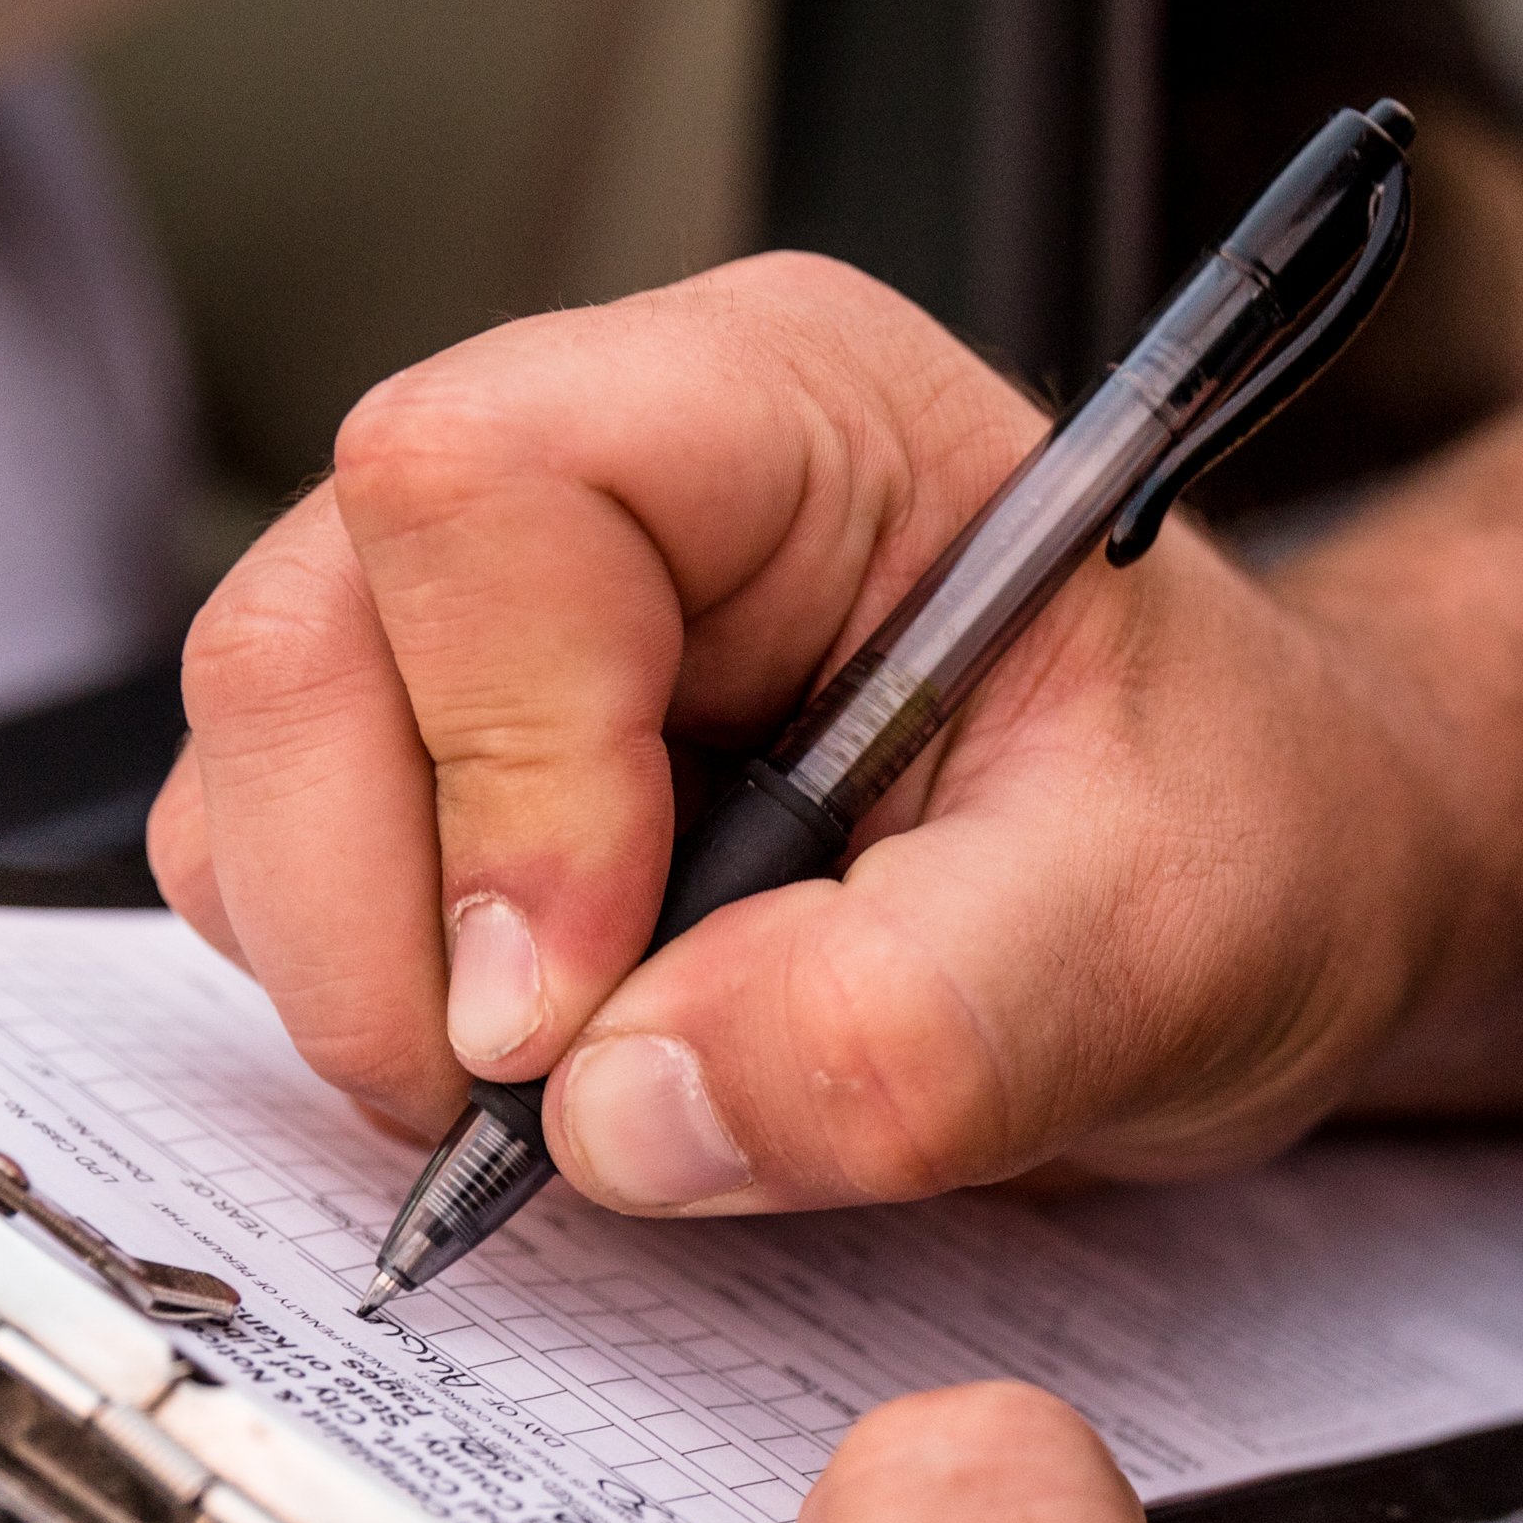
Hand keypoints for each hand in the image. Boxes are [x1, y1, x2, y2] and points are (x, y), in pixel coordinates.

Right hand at [153, 255, 1461, 1210]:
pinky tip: (557, 1056)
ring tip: (587, 1081)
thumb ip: (919, 1027)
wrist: (1262, 881)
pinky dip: (369, 1007)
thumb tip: (628, 1108)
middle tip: (550, 1099)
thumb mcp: (1162, 943)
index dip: (495, 767)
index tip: (575, 1005)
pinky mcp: (461, 752)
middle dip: (384, 919)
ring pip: (260, 761)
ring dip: (366, 978)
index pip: (479, 491)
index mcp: (791, 413)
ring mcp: (509, 616)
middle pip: (304, 634)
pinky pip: (282, 866)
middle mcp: (616, 469)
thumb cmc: (1241, 837)